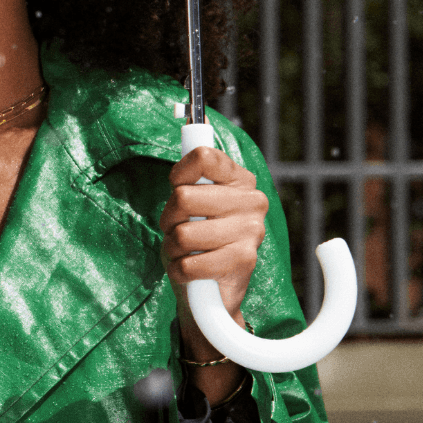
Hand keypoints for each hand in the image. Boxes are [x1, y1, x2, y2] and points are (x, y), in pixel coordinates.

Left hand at [160, 144, 268, 403]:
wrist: (210, 293)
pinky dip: (181, 270)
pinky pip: (189, 261)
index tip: (177, 189)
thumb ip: (190, 173)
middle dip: (170, 218)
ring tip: (188, 251)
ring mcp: (252, 230)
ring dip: (174, 246)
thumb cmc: (193, 241)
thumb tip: (194, 129)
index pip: (202, 156)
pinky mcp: (244, 260)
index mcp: (239, 179)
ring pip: (183, 231)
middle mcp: (252, 200)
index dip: (177, 174)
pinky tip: (193, 270)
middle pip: (183, 195)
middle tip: (180, 230)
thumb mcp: (187, 203)